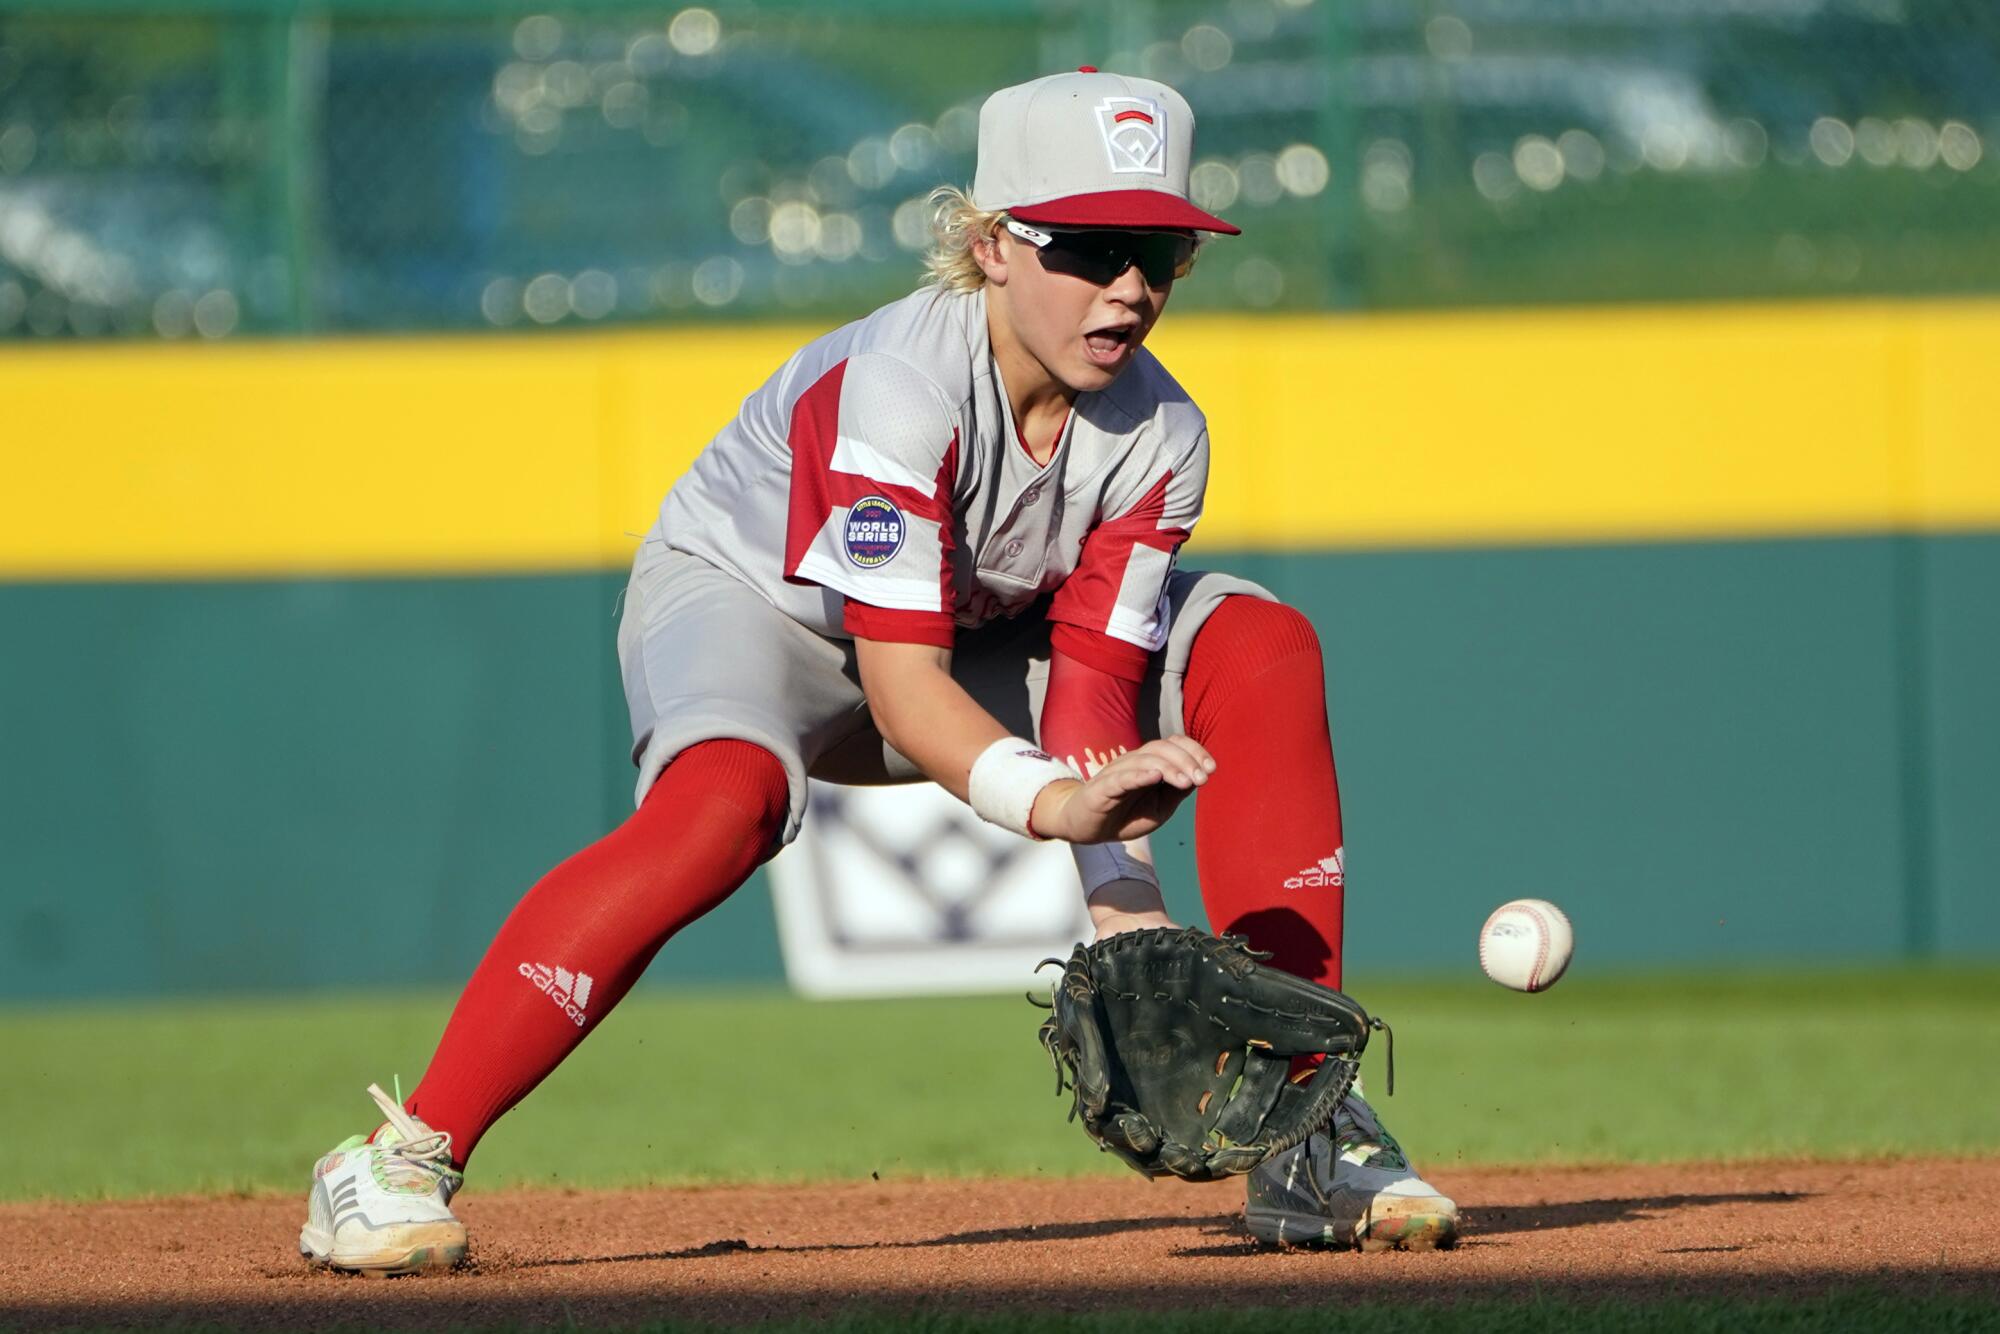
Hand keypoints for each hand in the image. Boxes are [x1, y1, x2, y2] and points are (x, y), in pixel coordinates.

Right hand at [1032, 736, 1215, 843]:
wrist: (1087, 828)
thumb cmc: (1125, 815)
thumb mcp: (1160, 808)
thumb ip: (1177, 792)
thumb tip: (1199, 777)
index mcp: (1149, 763)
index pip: (1173, 744)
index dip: (1194, 751)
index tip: (1211, 768)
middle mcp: (1133, 762)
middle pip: (1161, 748)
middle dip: (1186, 760)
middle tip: (1202, 778)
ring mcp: (1116, 773)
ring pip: (1144, 759)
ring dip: (1168, 768)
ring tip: (1185, 781)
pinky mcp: (1101, 788)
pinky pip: (1120, 778)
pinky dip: (1138, 775)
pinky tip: (1154, 776)